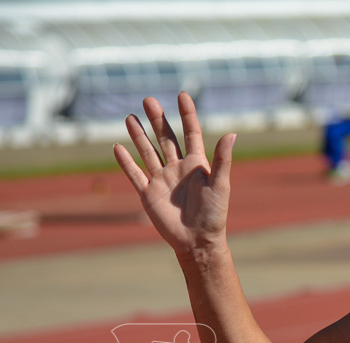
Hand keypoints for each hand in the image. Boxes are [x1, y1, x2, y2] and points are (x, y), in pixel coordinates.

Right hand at [114, 92, 234, 258]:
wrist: (198, 241)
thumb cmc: (215, 215)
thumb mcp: (220, 184)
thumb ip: (223, 159)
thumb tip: (232, 133)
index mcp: (197, 165)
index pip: (191, 133)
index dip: (187, 115)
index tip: (183, 95)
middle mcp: (178, 169)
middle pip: (166, 138)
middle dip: (158, 119)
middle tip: (149, 99)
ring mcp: (161, 180)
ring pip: (148, 152)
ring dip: (139, 135)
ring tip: (130, 117)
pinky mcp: (148, 194)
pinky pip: (134, 174)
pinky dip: (125, 162)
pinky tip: (117, 147)